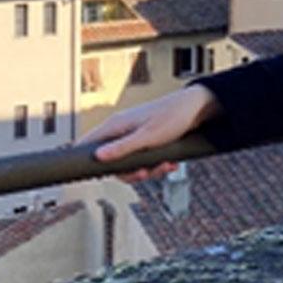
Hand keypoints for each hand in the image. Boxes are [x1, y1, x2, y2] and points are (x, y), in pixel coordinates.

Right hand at [78, 84, 222, 182]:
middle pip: (111, 162)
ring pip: (130, 164)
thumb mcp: (147, 137)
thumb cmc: (173, 116)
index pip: (87, 143)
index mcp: (116, 125)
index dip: (85, 159)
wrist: (198, 109)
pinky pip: (144, 160)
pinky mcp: (146, 141)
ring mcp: (134, 136)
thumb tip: (98, 157)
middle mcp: (122, 130)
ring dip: (148, 170)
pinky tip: (170, 164)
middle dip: (131, 172)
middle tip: (145, 173)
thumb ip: (122, 148)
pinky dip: (157, 165)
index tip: (95, 174)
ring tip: (165, 166)